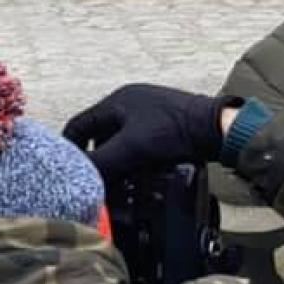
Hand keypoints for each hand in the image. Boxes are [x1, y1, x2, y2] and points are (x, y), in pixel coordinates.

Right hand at [62, 83, 238, 179]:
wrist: (216, 127)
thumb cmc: (173, 131)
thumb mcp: (131, 148)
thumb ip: (101, 164)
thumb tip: (79, 181)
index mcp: (118, 100)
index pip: (80, 125)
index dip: (70, 150)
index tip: (66, 173)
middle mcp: (131, 102)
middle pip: (100, 134)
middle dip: (96, 159)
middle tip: (93, 181)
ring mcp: (150, 112)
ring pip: (120, 140)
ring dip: (115, 161)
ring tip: (114, 183)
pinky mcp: (166, 124)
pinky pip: (139, 143)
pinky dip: (133, 159)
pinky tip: (137, 175)